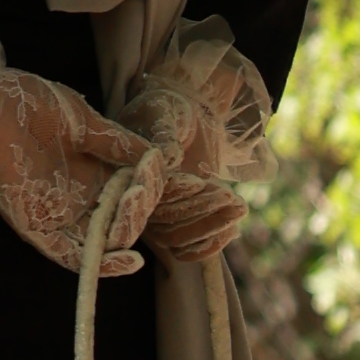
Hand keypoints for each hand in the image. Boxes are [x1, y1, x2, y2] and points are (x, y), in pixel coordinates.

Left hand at [0, 0, 172, 272]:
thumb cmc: (28, 106)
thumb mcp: (86, 124)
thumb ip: (120, 145)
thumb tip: (159, 160)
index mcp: (87, 172)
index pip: (127, 195)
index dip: (146, 191)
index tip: (158, 172)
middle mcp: (74, 197)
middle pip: (118, 221)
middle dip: (137, 210)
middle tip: (141, 189)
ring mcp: (54, 214)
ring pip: (100, 241)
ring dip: (124, 232)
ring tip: (134, 207)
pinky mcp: (35, 226)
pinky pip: (69, 256)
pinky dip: (101, 265)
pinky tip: (131, 258)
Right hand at [112, 30, 273, 264]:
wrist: (185, 118)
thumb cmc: (168, 109)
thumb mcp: (164, 113)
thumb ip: (163, 132)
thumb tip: (167, 154)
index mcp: (122, 176)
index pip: (139, 196)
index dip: (170, 192)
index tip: (198, 182)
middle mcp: (133, 202)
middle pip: (160, 222)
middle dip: (197, 210)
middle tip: (226, 194)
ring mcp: (156, 217)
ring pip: (176, 239)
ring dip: (210, 226)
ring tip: (238, 205)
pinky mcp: (176, 225)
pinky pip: (187, 249)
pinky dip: (210, 245)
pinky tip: (232, 229)